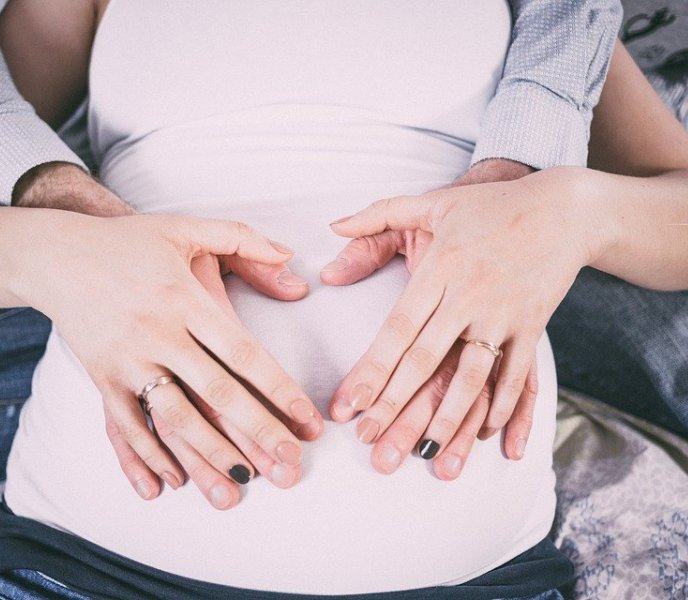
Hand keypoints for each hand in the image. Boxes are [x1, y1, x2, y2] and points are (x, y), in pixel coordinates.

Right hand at [19, 211, 323, 508]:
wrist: (55, 255)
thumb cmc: (127, 242)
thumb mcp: (185, 228)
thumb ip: (242, 238)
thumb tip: (292, 258)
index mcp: (184, 300)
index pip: (243, 352)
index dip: (279, 389)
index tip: (306, 420)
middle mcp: (157, 334)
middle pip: (216, 393)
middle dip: (257, 433)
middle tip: (290, 467)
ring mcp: (126, 360)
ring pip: (173, 417)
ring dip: (208, 455)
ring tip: (240, 486)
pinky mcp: (100, 377)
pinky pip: (125, 425)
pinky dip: (146, 456)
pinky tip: (171, 483)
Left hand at [324, 167, 597, 474]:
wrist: (564, 208)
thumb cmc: (489, 206)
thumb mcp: (432, 202)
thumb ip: (378, 215)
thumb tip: (331, 227)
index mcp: (439, 268)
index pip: (397, 328)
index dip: (371, 369)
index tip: (348, 403)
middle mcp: (469, 295)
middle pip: (426, 359)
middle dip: (395, 404)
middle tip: (369, 440)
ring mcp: (504, 313)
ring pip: (472, 373)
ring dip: (449, 416)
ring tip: (425, 453)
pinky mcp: (534, 324)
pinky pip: (518, 372)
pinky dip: (504, 405)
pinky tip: (486, 434)